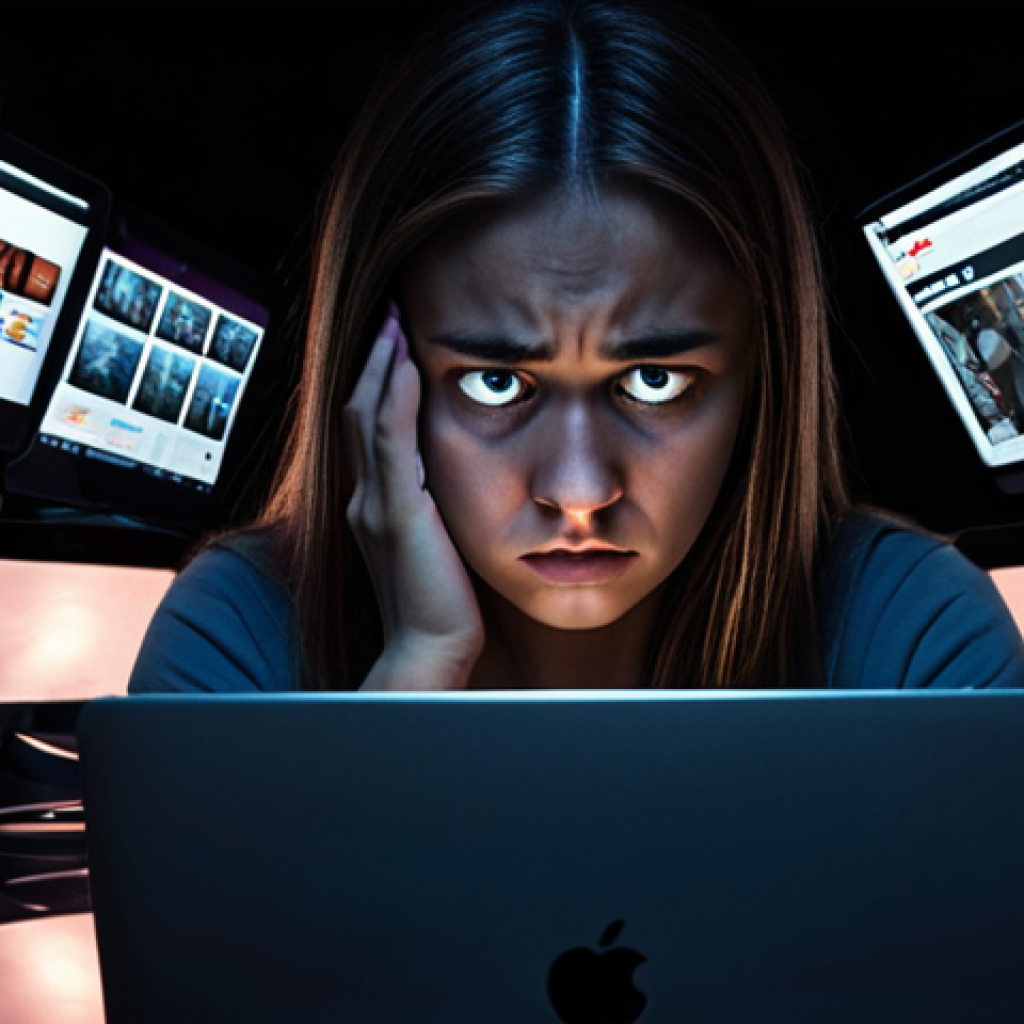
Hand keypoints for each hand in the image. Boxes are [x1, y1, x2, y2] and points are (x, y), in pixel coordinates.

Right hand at [344, 306, 483, 689]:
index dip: (376, 380)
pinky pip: (390, 442)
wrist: (430, 647)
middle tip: (390, 312)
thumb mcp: (434, 543)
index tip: (393, 340)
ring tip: (394, 321)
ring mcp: (373, 504)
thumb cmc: (440, 601)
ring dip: (380, 365)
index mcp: (372, 503)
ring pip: (367, 417)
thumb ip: (430, 508)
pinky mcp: (395, 514)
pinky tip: (405, 364)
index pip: (368, 427)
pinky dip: (394, 398)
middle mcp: (363, 497)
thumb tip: (450, 481)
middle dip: (373, 359)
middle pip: (359, 410)